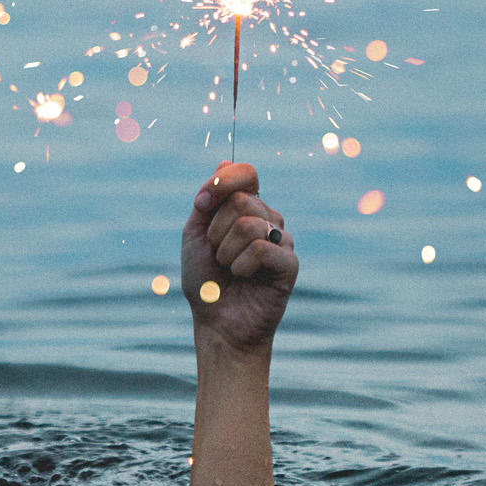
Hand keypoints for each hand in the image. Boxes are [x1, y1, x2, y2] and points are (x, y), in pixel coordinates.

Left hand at [182, 161, 298, 354]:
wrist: (216, 323)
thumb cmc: (206, 281)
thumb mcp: (195, 234)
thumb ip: (208, 199)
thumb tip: (225, 161)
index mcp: (247, 208)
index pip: (246, 172)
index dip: (222, 182)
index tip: (201, 204)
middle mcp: (268, 219)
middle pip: (240, 200)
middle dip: (215, 230)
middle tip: (216, 253)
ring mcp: (282, 240)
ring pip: (249, 224)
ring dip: (225, 251)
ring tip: (229, 268)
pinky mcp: (290, 264)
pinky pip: (261, 248)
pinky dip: (241, 265)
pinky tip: (244, 277)